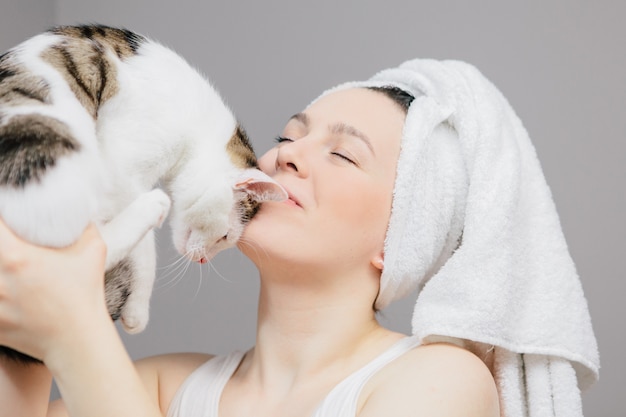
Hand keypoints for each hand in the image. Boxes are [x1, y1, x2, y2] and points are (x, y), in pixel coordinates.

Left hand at [0, 218, 108, 363]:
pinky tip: (9, 295)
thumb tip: (79, 212)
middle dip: (0, 248)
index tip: (8, 224)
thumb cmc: (85, 295)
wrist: (77, 339)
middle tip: (8, 249)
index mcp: (16, 257)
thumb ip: (83, 226)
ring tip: (9, 275)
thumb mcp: (93, 250)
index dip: (1, 219)